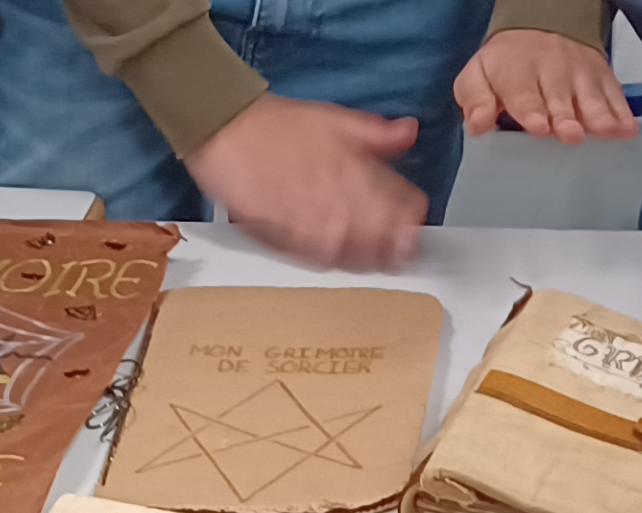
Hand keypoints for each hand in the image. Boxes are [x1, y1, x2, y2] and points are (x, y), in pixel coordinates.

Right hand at [183, 96, 427, 272]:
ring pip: (351, 250)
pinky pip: (314, 257)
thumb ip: (376, 132)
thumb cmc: (277, 125)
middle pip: (380, 232)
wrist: (225, 127)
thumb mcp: (335, 118)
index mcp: (353, 164)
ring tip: (377, 264)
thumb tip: (409, 133)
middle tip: (404, 254)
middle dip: (396, 245)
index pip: (399, 199)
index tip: (416, 222)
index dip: (412, 215)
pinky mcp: (282, 233)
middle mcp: (335, 193)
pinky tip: (337, 261)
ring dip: (368, 259)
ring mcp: (309, 216)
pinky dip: (330, 262)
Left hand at [453, 28, 637, 143]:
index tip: (539, 127)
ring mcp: (580, 73)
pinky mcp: (601, 77)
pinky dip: (622, 112)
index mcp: (517, 72)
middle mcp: (551, 70)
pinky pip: (613, 94)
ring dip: (599, 115)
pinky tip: (628, 130)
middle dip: (565, 116)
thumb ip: (475, 100)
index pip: (524, 93)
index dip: (531, 111)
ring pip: (590, 96)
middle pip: (559, 97)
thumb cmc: (506, 64)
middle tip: (570, 134)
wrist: (541, 27)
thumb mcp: (478, 76)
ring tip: (607, 131)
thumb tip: (478, 125)